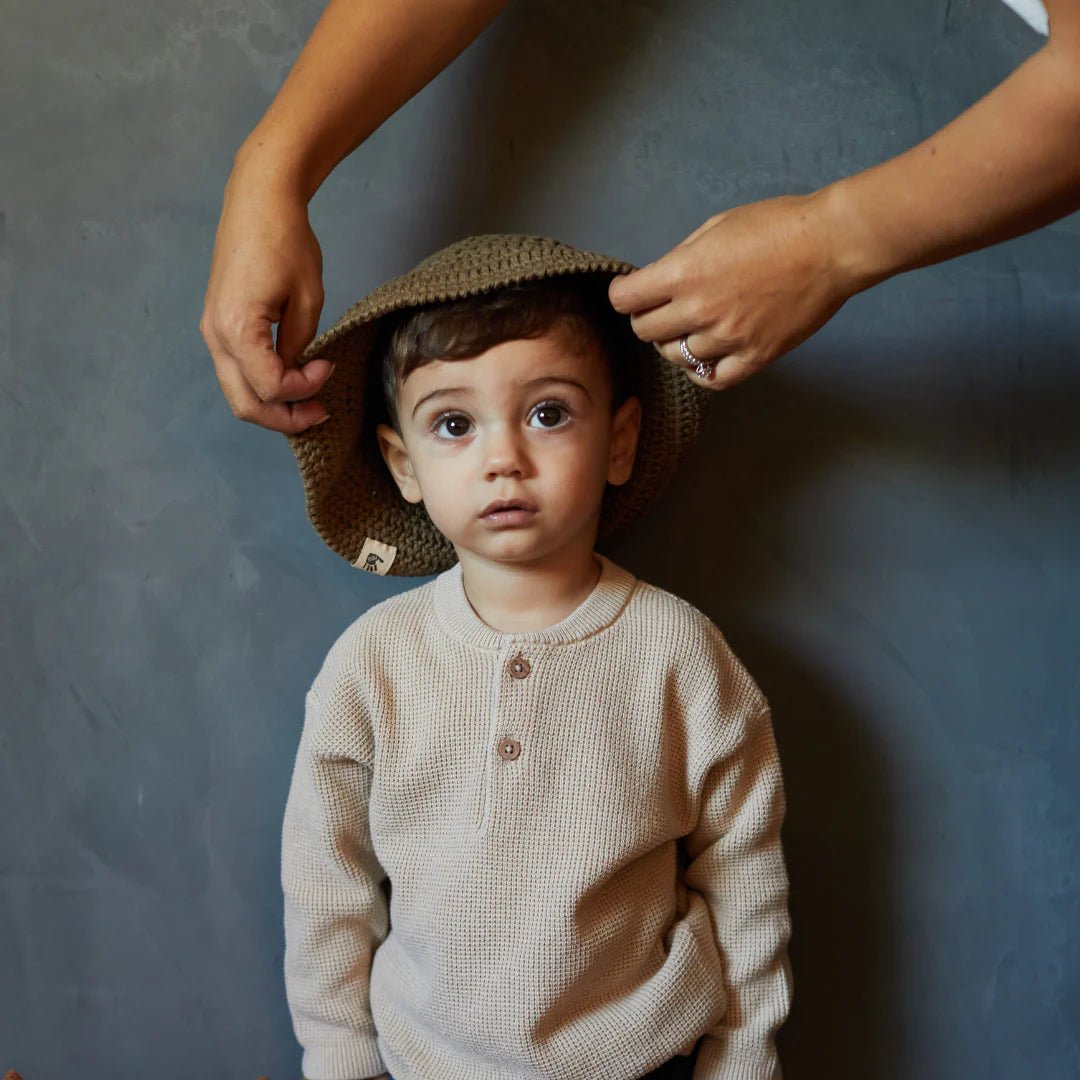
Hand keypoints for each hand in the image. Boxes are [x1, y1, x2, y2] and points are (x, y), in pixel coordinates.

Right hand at [200, 151, 332, 432]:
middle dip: (285, 418)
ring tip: (308, 402)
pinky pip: (236, 372)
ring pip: (237, 393)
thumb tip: (296, 373)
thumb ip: (299, 344)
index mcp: (237, 328)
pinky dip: (262, 385)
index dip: (304, 389)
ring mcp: (212, 332)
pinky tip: (289, 379)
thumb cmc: (286, 241)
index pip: (270, 386)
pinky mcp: (217, 326)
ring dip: (272, 406)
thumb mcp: (308, 298)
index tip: (329, 367)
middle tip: (319, 413)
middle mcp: (215, 336)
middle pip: (245, 404)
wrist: (257, 202)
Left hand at [607, 192, 857, 390]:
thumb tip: (658, 280)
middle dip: (646, 318)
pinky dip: (702, 371)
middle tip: (661, 309)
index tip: (630, 291)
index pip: (625, 299)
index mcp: (685, 273)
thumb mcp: (716, 226)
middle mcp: (699, 310)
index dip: (623, 294)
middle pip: (645, 330)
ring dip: (675, 343)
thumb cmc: (777, 225)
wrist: (831, 245)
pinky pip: (712, 379)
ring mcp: (727, 338)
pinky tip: (705, 357)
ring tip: (690, 328)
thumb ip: (681, 258)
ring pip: (675, 356)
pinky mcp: (754, 357)